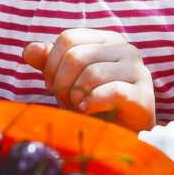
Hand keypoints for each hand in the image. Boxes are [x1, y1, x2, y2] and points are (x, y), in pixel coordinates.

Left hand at [22, 28, 155, 131]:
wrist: (122, 136)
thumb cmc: (92, 104)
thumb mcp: (66, 80)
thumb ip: (48, 62)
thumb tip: (29, 49)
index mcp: (106, 40)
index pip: (68, 38)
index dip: (52, 64)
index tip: (52, 86)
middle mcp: (125, 49)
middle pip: (76, 56)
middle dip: (62, 84)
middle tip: (64, 102)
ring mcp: (138, 71)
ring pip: (92, 74)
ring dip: (75, 97)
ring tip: (77, 108)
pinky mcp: (143, 96)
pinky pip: (113, 91)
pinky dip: (92, 103)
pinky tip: (86, 111)